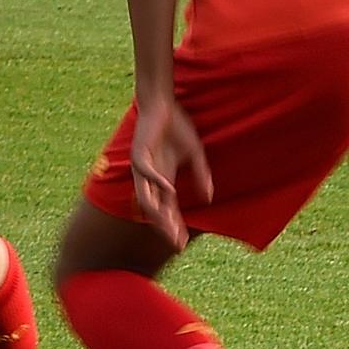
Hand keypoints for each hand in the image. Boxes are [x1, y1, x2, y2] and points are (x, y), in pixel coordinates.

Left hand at [127, 91, 212, 250]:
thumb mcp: (195, 154)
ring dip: (156, 211)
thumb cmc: (177, 127)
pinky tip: (169, 189)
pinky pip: (146, 171)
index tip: (181, 243)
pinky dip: (157, 181)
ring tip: (167, 224)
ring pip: (145, 196)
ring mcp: (142, 167)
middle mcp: (150, 178)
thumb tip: (209, 198)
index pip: (167, 209)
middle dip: (165, 226)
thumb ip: (201, 175)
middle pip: (155, 210)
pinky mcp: (139, 153)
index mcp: (163, 179)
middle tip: (174, 242)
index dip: (174, 226)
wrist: (161, 105)